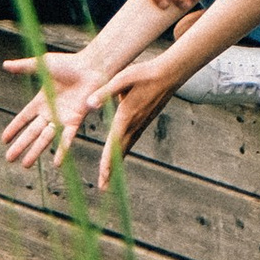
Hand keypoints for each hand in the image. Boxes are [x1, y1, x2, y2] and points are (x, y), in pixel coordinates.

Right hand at [2, 46, 133, 173]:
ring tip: (25, 165)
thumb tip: (4, 64)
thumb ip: (23, 66)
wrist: (92, 67)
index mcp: (41, 100)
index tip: (3, 140)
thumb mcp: (42, 64)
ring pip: (45, 138)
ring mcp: (62, 118)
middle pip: (32, 132)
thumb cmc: (69, 63)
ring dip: (36, 151)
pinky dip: (61, 150)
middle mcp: (50, 112)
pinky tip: (55, 163)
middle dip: (20, 145)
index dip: (14, 128)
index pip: (24, 118)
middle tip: (9, 159)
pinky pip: (66, 138)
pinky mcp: (75, 120)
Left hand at [96, 66, 177, 194]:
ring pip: (127, 147)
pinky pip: (132, 140)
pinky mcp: (145, 120)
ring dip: (117, 162)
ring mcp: (141, 123)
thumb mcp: (122, 78)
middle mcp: (134, 124)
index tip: (103, 177)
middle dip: (111, 170)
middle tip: (103, 187)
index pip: (114, 144)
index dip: (108, 162)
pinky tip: (121, 153)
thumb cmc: (145, 73)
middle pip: (120, 152)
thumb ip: (105, 92)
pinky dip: (124, 151)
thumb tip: (89, 105)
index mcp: (126, 116)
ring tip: (110, 176)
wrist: (170, 73)